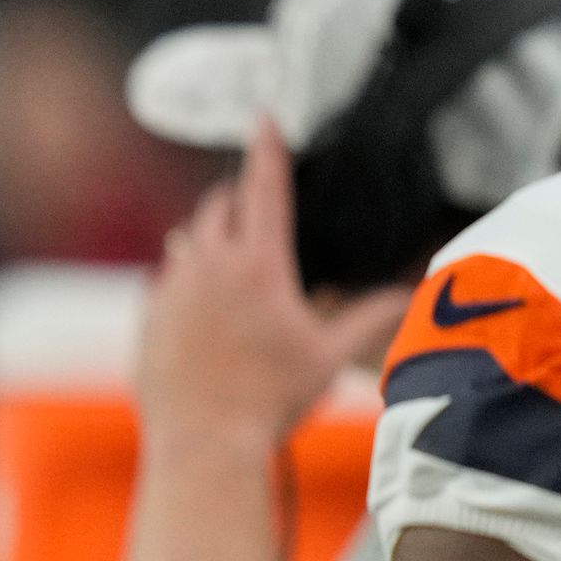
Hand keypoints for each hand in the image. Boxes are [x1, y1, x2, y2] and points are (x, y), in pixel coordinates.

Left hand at [137, 122, 412, 451]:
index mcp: (258, 265)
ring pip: (186, 240)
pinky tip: (198, 303)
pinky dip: (183, 280)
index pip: (265, 187)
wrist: (203, 444)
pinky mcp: (148, 317)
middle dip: (237, 196)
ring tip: (228, 257)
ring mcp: (171, 290)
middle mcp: (208, 267)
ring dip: (207, 238)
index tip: (264, 115)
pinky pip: (163, 281)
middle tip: (253, 205)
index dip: (267, 147)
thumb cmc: (271, 401)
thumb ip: (370, 317)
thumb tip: (413, 293)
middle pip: (218, 205)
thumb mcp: (329, 357)